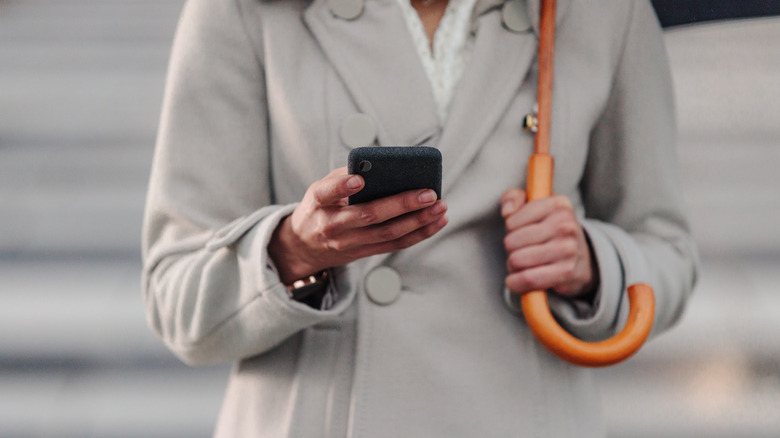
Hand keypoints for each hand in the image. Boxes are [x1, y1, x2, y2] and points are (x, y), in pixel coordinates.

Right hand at [269, 167, 447, 283]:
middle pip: (369, 216)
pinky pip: (394, 245)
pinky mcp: (363, 253)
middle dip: (401, 204)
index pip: (326, 193)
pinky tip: (437, 222)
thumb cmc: (319, 208)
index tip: (358, 179)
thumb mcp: (321, 189)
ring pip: (387, 234)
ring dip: (418, 221)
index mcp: (319, 203)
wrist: (303, 247)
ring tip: (440, 207)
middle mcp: (332, 225)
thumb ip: (346, 176)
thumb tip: (384, 166)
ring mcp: (349, 243)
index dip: (341, 187)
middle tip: (428, 193)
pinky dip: (419, 234)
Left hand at [500, 188, 597, 297]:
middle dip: (511, 249)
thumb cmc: (550, 229)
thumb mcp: (534, 205)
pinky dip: (516, 282)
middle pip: (512, 242)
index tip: (520, 231)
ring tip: (522, 263)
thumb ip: (514, 198)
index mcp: (558, 204)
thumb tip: (507, 211)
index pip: (511, 221)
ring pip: (517, 261)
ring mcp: (568, 249)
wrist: (581, 257)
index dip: (510, 230)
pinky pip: (528, 279)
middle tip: (521, 249)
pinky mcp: (566, 272)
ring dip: (512, 266)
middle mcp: (566, 225)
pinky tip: (516, 280)